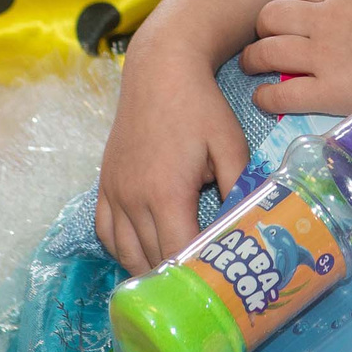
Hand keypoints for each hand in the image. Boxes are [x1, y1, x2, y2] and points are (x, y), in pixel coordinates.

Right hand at [95, 31, 251, 271]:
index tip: (215, 278)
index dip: (196, 273)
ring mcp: (114, 192)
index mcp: (166, 192)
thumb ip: (238, 189)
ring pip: (125, 252)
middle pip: (151, 259)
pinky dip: (123, 248)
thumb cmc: (200, 106)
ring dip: (149, 267)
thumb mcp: (231, 145)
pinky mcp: (104, 184)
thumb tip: (246, 225)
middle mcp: (133, 198)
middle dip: (176, 275)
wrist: (161, 70)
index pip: (177, 253)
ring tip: (174, 272)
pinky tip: (143, 249)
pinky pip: (105, 232)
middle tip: (200, 281)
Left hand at [241, 0, 351, 119]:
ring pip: (269, 52)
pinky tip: (262, 100)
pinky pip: (284, 96)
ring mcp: (325, 57)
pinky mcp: (330, 92)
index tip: (302, 5)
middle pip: (273, 14)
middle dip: (264, 23)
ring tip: (250, 65)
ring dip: (254, 58)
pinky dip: (267, 98)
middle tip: (264, 35)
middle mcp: (326, 21)